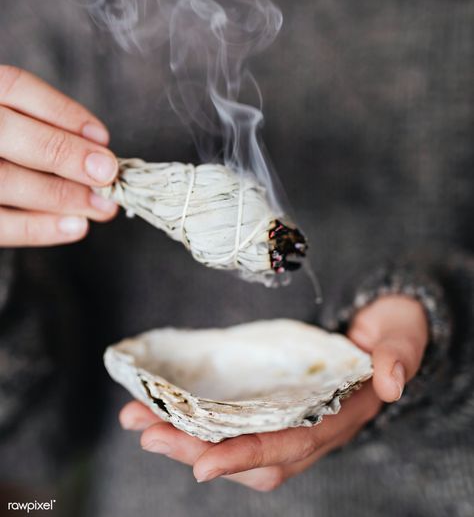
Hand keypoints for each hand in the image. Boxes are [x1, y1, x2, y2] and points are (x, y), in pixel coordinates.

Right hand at [0, 65, 117, 246]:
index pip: (15, 87)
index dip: (62, 112)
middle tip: (107, 174)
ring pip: (3, 180)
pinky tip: (74, 227)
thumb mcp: (9, 118)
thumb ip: (43, 125)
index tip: (102, 137)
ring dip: (60, 196)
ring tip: (101, 207)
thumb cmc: (1, 146)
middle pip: (7, 132)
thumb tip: (97, 149)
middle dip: (63, 153)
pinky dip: (37, 228)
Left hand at [119, 295, 427, 490]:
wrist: (384, 330)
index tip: (203, 464)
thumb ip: (398, 356)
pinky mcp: (267, 399)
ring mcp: (283, 415)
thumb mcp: (402, 338)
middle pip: (247, 454)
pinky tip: (155, 402)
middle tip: (147, 431)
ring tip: (136, 419)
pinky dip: (189, 416)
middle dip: (195, 450)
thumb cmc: (393, 334)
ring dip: (182, 436)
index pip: (290, 446)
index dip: (248, 457)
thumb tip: (390, 380)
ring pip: (229, 440)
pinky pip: (226, 417)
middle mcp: (306, 427)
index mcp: (337, 419)